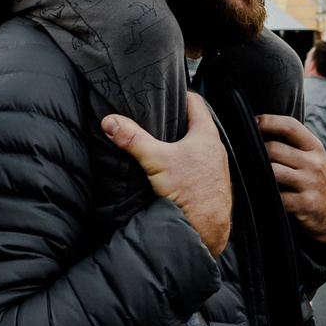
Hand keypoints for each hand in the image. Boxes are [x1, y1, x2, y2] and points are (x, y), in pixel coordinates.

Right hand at [104, 92, 232, 255]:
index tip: (165, 94)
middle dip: (175, 121)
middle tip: (155, 119)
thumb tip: (111, 122)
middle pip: (194, 125)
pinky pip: (195, 167)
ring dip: (179, 145)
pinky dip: (182, 164)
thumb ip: (133, 140)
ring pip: (195, 147)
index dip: (179, 94)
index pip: (195, 101)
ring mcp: (214, 168)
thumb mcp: (156, 161)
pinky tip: (169, 173)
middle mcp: (215, 149)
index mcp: (207, 134)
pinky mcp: (209, 185)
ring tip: (159, 145)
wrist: (207, 231)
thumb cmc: (193, 194)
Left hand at [253, 113, 325, 243]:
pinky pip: (276, 195)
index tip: (253, 122)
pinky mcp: (305, 203)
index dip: (268, 121)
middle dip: (257, 151)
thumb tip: (260, 131)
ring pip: (272, 170)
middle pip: (274, 148)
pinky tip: (262, 195)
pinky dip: (265, 195)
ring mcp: (310, 183)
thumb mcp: (315, 161)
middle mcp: (314, 163)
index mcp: (315, 148)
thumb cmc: (319, 185)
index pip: (290, 126)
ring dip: (259, 173)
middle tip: (246, 156)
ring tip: (252, 175)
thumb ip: (295, 147)